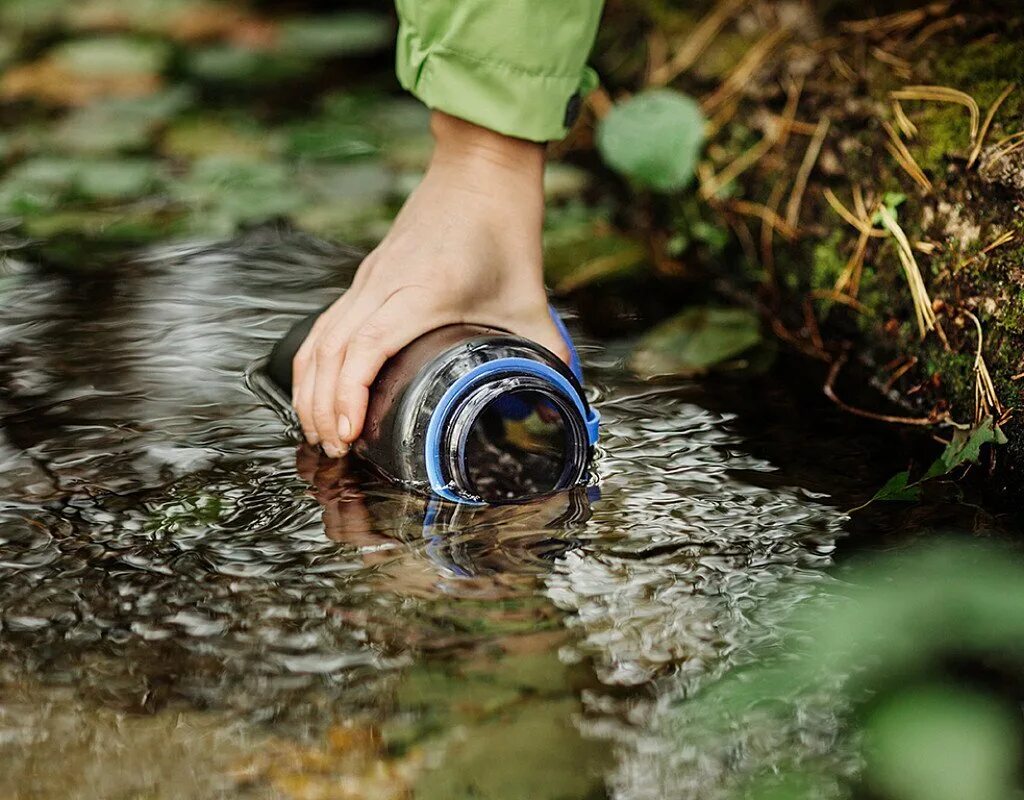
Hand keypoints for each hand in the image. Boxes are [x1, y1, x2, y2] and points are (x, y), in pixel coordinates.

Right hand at [292, 111, 567, 456]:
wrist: (480, 171)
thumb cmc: (503, 228)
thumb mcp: (531, 297)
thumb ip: (546, 351)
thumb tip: (563, 398)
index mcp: (423, 290)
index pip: (368, 345)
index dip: (350, 392)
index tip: (349, 432)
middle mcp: (385, 284)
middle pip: (331, 350)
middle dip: (323, 406)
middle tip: (334, 450)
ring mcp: (369, 279)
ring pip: (320, 338)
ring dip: (311, 388)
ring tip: (321, 431)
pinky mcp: (366, 277)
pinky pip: (326, 324)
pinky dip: (315, 362)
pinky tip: (317, 389)